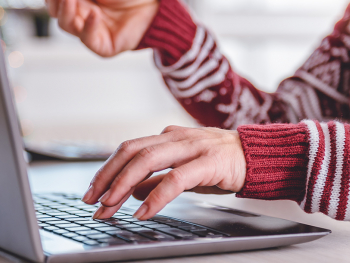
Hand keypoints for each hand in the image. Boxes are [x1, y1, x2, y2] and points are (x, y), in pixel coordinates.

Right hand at [41, 0, 158, 56]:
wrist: (155, 7)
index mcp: (80, 0)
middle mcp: (81, 16)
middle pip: (57, 11)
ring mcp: (90, 32)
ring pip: (66, 25)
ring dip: (66, 9)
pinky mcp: (101, 46)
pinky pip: (87, 38)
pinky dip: (88, 25)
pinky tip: (93, 13)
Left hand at [81, 126, 246, 219]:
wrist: (257, 155)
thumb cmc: (221, 162)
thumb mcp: (183, 169)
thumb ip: (157, 178)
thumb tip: (131, 193)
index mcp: (168, 137)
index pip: (129, 149)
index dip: (107, 169)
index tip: (92, 192)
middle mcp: (176, 137)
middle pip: (132, 151)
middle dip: (108, 177)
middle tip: (93, 201)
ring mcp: (192, 146)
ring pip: (148, 160)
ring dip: (123, 184)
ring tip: (110, 207)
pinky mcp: (208, 161)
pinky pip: (176, 178)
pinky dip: (156, 196)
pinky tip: (144, 212)